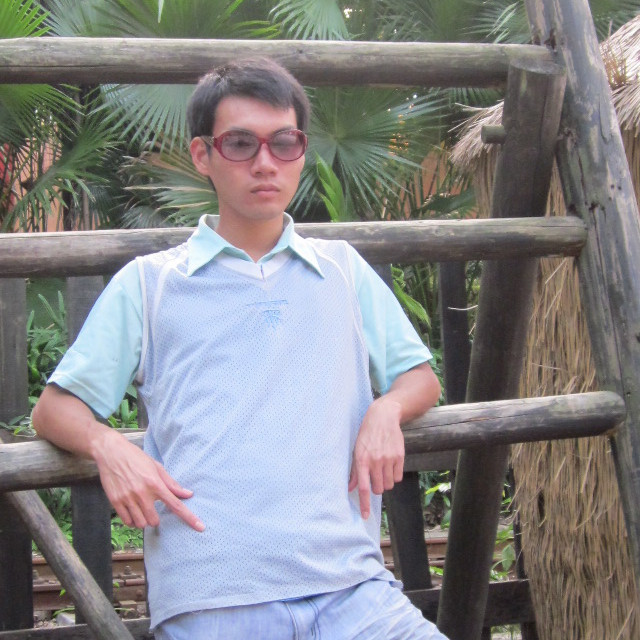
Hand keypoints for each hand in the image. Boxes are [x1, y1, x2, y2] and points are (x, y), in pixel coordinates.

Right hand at [92, 429, 204, 531]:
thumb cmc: (136, 458)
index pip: (175, 505)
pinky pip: (127, 521)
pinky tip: (132, 511)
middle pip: (154, 520)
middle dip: (155, 518)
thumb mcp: (156, 467)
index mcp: (155, 483)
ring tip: (141, 508)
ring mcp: (128, 498)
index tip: (200, 527)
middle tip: (151, 507)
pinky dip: (132, 520)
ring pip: (140, 523)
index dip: (189, 517)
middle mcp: (142, 493)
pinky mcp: (115, 502)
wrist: (112, 452)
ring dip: (143, 520)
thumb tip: (188, 494)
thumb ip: (172, 484)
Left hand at [348, 396, 403, 519]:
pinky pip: (398, 477)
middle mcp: (375, 461)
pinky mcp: (399, 456)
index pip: (363, 487)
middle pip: (378, 489)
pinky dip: (394, 475)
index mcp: (362, 460)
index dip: (364, 503)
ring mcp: (388, 459)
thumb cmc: (366, 435)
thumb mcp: (356, 450)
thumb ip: (354, 470)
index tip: (365, 516)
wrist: (383, 417)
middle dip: (376, 487)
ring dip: (385, 481)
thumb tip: (350, 488)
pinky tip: (390, 464)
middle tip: (375, 477)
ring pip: (389, 484)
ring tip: (382, 468)